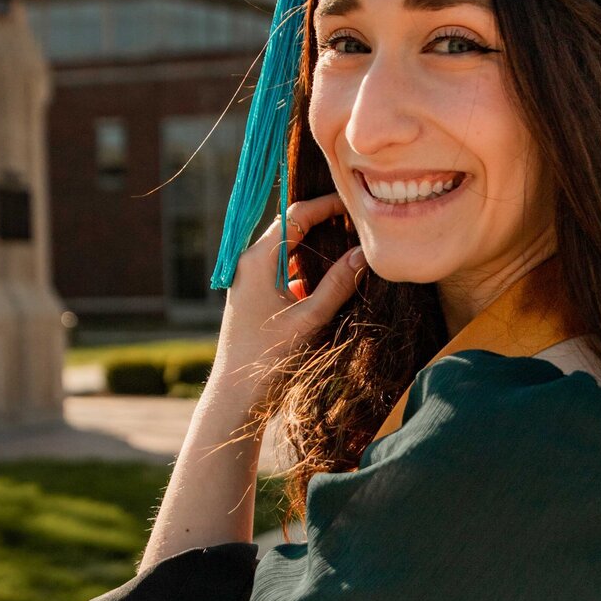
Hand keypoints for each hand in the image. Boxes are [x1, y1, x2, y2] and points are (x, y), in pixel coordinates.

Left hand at [211, 192, 364, 411]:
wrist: (236, 395)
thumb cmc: (268, 357)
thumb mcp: (309, 318)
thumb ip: (337, 284)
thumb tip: (364, 253)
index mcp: (258, 260)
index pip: (295, 215)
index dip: (326, 206)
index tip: (354, 205)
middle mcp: (250, 263)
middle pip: (292, 228)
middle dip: (324, 223)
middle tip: (357, 222)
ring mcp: (251, 280)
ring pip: (289, 251)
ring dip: (317, 248)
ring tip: (350, 246)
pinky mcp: (255, 297)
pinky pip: (285, 272)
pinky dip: (307, 271)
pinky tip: (332, 280)